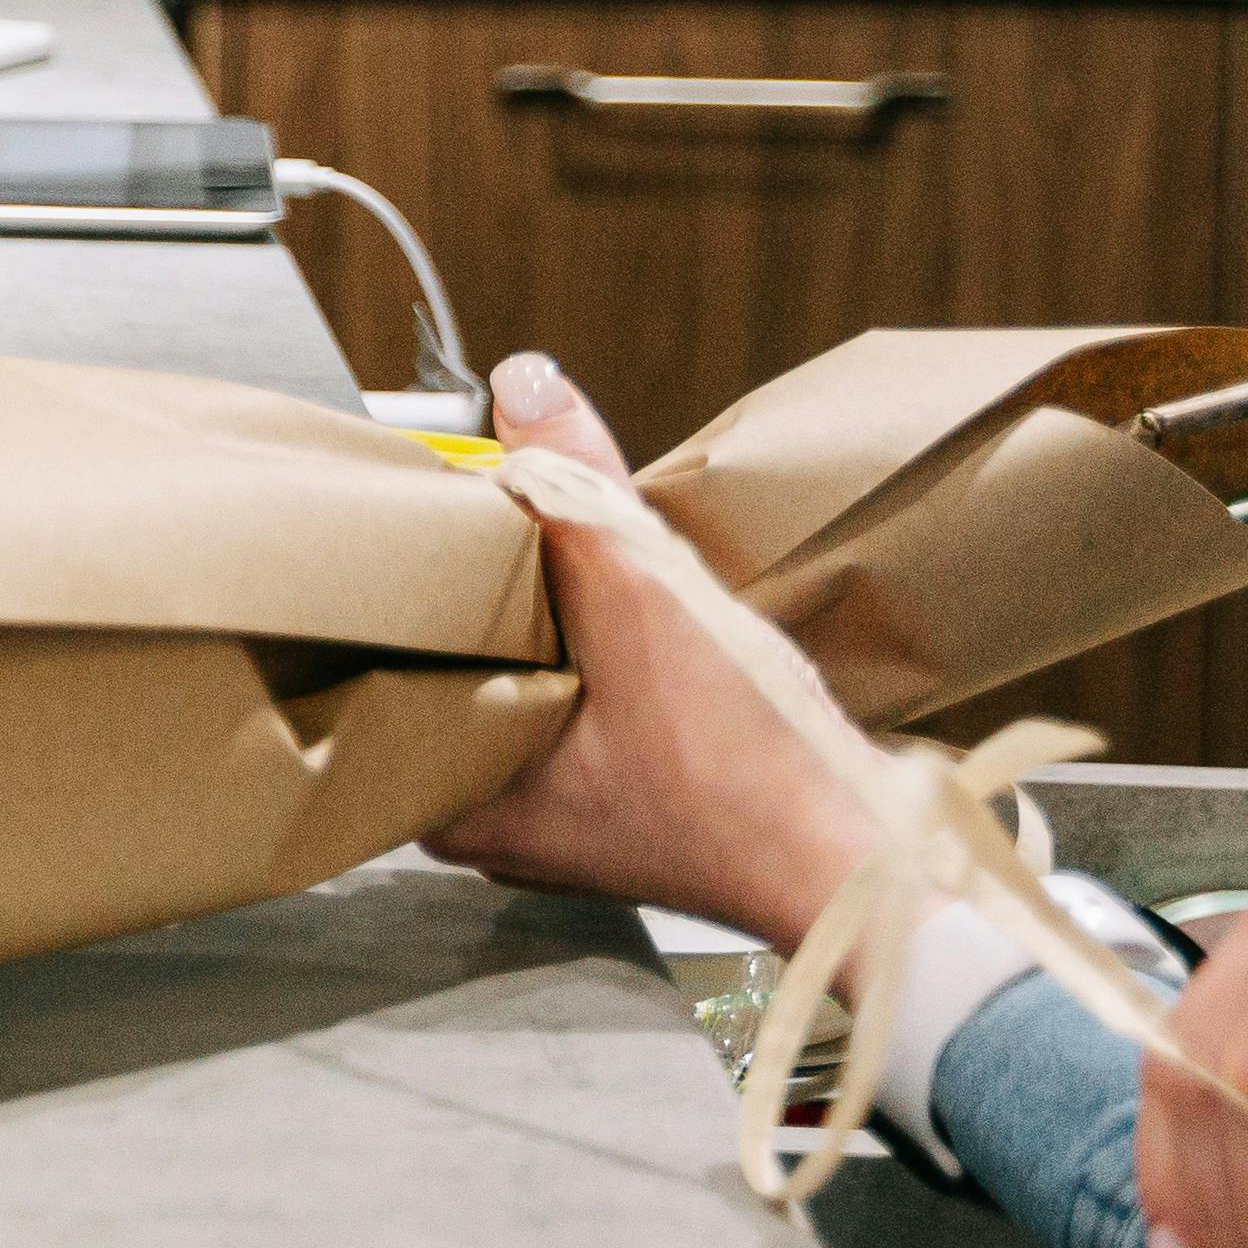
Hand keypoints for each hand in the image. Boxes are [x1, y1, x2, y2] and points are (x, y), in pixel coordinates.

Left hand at [423, 353, 888, 946]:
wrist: (867, 862)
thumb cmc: (753, 773)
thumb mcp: (647, 599)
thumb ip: (571, 488)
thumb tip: (523, 385)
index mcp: (448, 800)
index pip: (379, 664)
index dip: (401, 583)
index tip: (422, 523)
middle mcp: (486, 819)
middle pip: (451, 665)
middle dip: (471, 594)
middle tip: (490, 528)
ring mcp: (557, 820)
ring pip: (521, 681)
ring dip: (542, 620)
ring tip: (553, 562)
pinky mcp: (624, 805)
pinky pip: (577, 706)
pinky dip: (593, 656)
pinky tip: (613, 616)